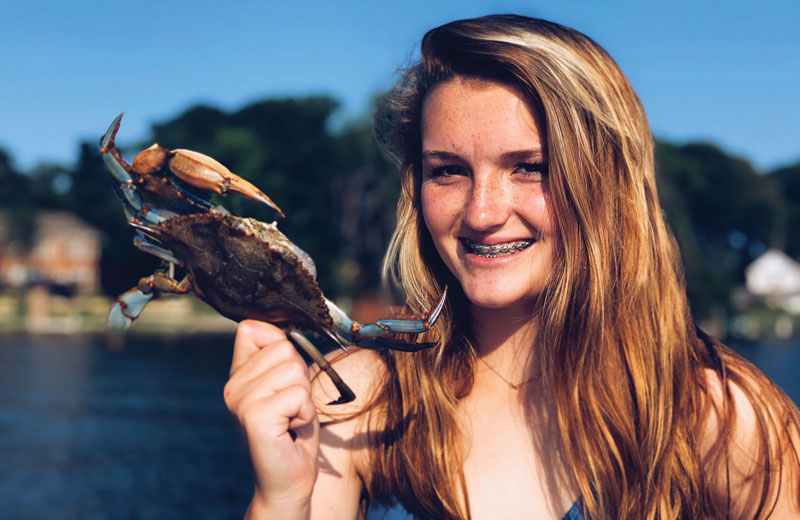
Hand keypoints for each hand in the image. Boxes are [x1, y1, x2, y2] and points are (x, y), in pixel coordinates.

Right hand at [224, 320, 319, 518]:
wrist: (288, 479)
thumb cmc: (293, 431)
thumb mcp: (288, 385)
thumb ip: (280, 356)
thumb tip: (277, 326)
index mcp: (237, 374)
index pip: (253, 328)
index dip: (281, 345)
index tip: (284, 378)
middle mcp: (233, 385)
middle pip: (284, 348)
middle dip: (300, 377)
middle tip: (291, 407)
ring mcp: (240, 401)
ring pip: (294, 369)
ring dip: (304, 396)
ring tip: (291, 418)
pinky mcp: (255, 417)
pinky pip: (298, 394)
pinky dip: (305, 412)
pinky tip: (292, 429)